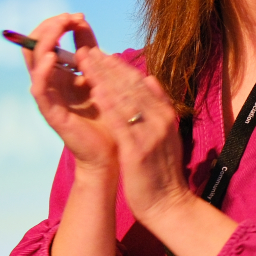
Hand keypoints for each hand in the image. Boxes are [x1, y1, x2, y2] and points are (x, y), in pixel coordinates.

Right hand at [25, 12, 113, 168]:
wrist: (113, 152)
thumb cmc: (108, 116)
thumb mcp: (100, 76)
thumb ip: (90, 52)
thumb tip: (82, 22)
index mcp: (60, 74)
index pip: (47, 40)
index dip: (59, 24)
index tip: (79, 16)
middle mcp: (50, 83)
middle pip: (36, 46)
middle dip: (50, 27)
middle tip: (68, 18)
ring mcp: (49, 97)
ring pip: (34, 62)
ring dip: (45, 41)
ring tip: (59, 28)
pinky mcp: (51, 113)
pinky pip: (38, 88)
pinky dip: (42, 70)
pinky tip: (52, 56)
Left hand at [76, 50, 239, 255]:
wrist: (169, 205)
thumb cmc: (162, 174)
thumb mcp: (164, 135)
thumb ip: (158, 107)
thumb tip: (150, 79)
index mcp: (165, 116)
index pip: (140, 84)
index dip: (119, 67)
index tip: (102, 53)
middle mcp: (160, 120)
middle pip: (131, 86)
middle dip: (108, 66)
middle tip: (88, 49)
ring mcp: (150, 134)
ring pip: (125, 98)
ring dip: (104, 77)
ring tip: (85, 61)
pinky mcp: (138, 150)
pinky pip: (121, 122)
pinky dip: (108, 104)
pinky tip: (94, 90)